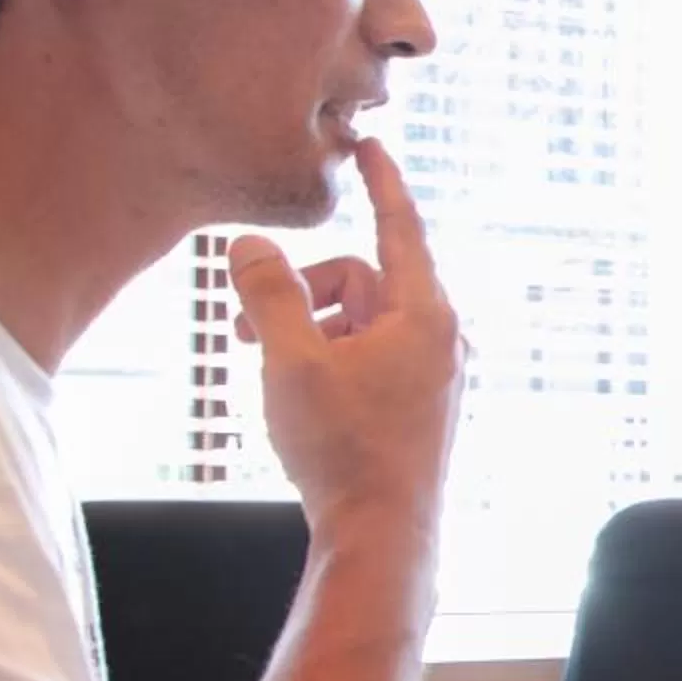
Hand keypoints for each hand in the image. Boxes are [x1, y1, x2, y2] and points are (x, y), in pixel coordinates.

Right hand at [229, 140, 462, 535]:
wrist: (381, 534)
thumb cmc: (345, 449)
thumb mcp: (291, 361)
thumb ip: (269, 294)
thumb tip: (252, 245)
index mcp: (424, 316)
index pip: (401, 226)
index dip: (381, 182)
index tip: (369, 146)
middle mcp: (439, 339)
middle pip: (360, 281)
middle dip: (300, 292)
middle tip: (242, 325)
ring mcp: (431, 375)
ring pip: (357, 323)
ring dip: (305, 331)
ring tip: (265, 369)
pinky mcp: (415, 406)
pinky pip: (364, 358)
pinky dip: (324, 360)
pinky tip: (294, 398)